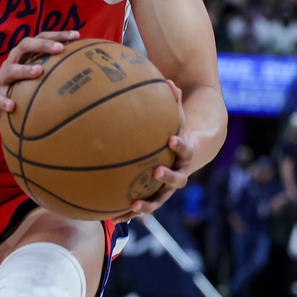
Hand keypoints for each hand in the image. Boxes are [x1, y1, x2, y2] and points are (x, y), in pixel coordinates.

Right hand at [0, 30, 80, 132]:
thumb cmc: (22, 92)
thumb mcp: (38, 81)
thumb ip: (56, 75)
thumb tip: (90, 76)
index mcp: (24, 57)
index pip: (40, 39)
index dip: (57, 35)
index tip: (76, 35)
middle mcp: (12, 63)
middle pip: (24, 46)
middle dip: (42, 45)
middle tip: (59, 49)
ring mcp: (1, 79)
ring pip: (11, 70)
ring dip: (24, 69)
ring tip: (38, 71)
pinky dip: (4, 101)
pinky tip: (13, 106)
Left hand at [116, 79, 191, 219]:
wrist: (189, 153)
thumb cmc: (176, 129)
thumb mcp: (177, 116)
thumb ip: (173, 101)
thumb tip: (168, 79)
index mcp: (185, 153)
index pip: (186, 148)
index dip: (180, 144)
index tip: (171, 138)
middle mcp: (179, 172)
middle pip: (177, 180)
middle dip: (166, 177)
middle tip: (155, 172)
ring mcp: (167, 187)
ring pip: (159, 199)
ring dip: (147, 205)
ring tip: (132, 208)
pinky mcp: (154, 195)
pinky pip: (141, 205)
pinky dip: (127, 212)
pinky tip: (108, 217)